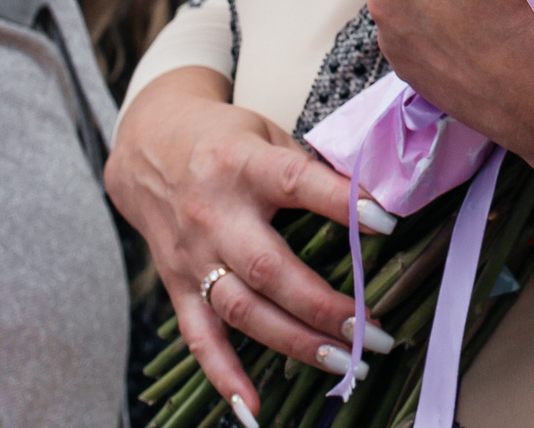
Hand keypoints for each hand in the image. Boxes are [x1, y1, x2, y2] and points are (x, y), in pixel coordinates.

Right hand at [105, 67, 369, 419]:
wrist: (147, 147)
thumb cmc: (222, 140)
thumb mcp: (266, 133)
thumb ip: (309, 166)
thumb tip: (374, 196)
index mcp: (243, 166)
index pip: (296, 183)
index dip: (341, 202)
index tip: (386, 222)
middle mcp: (215, 215)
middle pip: (269, 269)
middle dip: (324, 305)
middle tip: (372, 331)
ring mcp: (194, 256)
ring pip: (243, 310)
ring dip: (295, 342)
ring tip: (345, 364)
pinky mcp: (178, 285)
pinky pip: (199, 337)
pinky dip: (224, 375)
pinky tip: (252, 407)